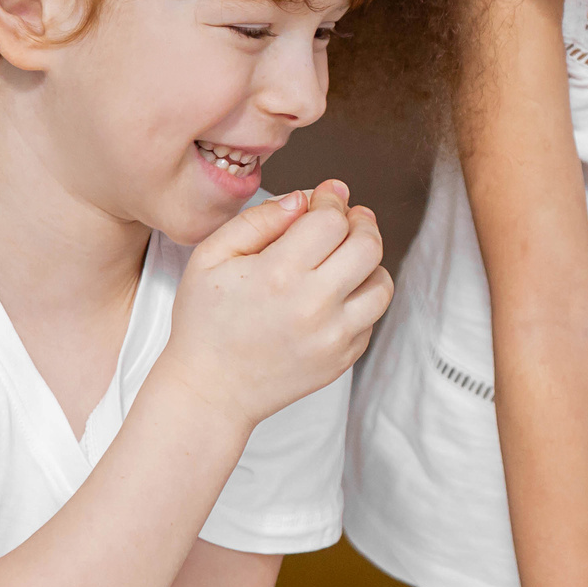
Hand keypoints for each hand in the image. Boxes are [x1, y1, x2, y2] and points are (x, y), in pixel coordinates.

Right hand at [162, 179, 392, 425]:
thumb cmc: (205, 323)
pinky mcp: (343, 359)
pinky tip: (334, 295)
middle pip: (368, 245)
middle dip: (361, 222)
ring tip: (345, 257)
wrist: (210, 391)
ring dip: (369, 262)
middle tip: (349, 218)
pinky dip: (360, 299)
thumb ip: (259, 220)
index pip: (332, 220)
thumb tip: (302, 199)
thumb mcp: (211, 257)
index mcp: (279, 274)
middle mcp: (314, 306)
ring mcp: (334, 336)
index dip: (332, 199)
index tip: (327, 195)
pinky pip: (372, 317)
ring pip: (382, 283)